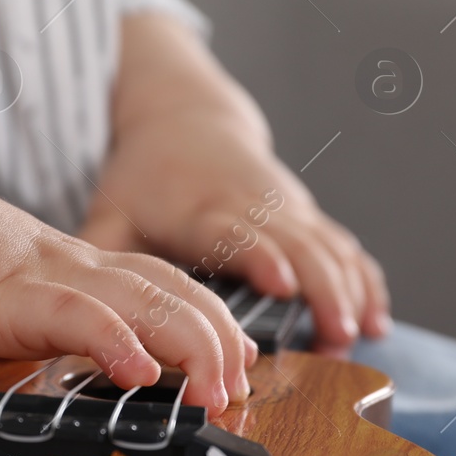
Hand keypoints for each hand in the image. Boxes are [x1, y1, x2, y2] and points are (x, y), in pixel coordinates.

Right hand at [0, 167, 255, 413]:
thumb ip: (34, 320)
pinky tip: (140, 373)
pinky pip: (73, 314)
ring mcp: (43, 274)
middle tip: (242, 388)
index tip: (239, 357)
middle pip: (174, 291)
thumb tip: (55, 362)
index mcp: (70, 265)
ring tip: (221, 391)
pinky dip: (115, 342)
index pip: (162, 285)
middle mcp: (71, 264)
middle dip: (221, 340)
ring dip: (194, 347)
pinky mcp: (4, 293)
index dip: (211, 318)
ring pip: (144, 300)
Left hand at [79, 14, 390, 354]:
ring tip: (356, 337)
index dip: (260, 256)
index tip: (281, 284)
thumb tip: (79, 311)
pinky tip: (376, 320)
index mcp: (203, 209)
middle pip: (298, 244)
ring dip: (348, 291)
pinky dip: (364, 282)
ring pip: (328, 247)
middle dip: (321, 289)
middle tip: (335, 336)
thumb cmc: (144, 175)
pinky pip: (344, 247)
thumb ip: (99, 256)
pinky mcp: (304, 214)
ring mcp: (285, 208)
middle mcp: (253, 206)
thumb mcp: (111, 209)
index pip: (237, 232)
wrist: (186, 119)